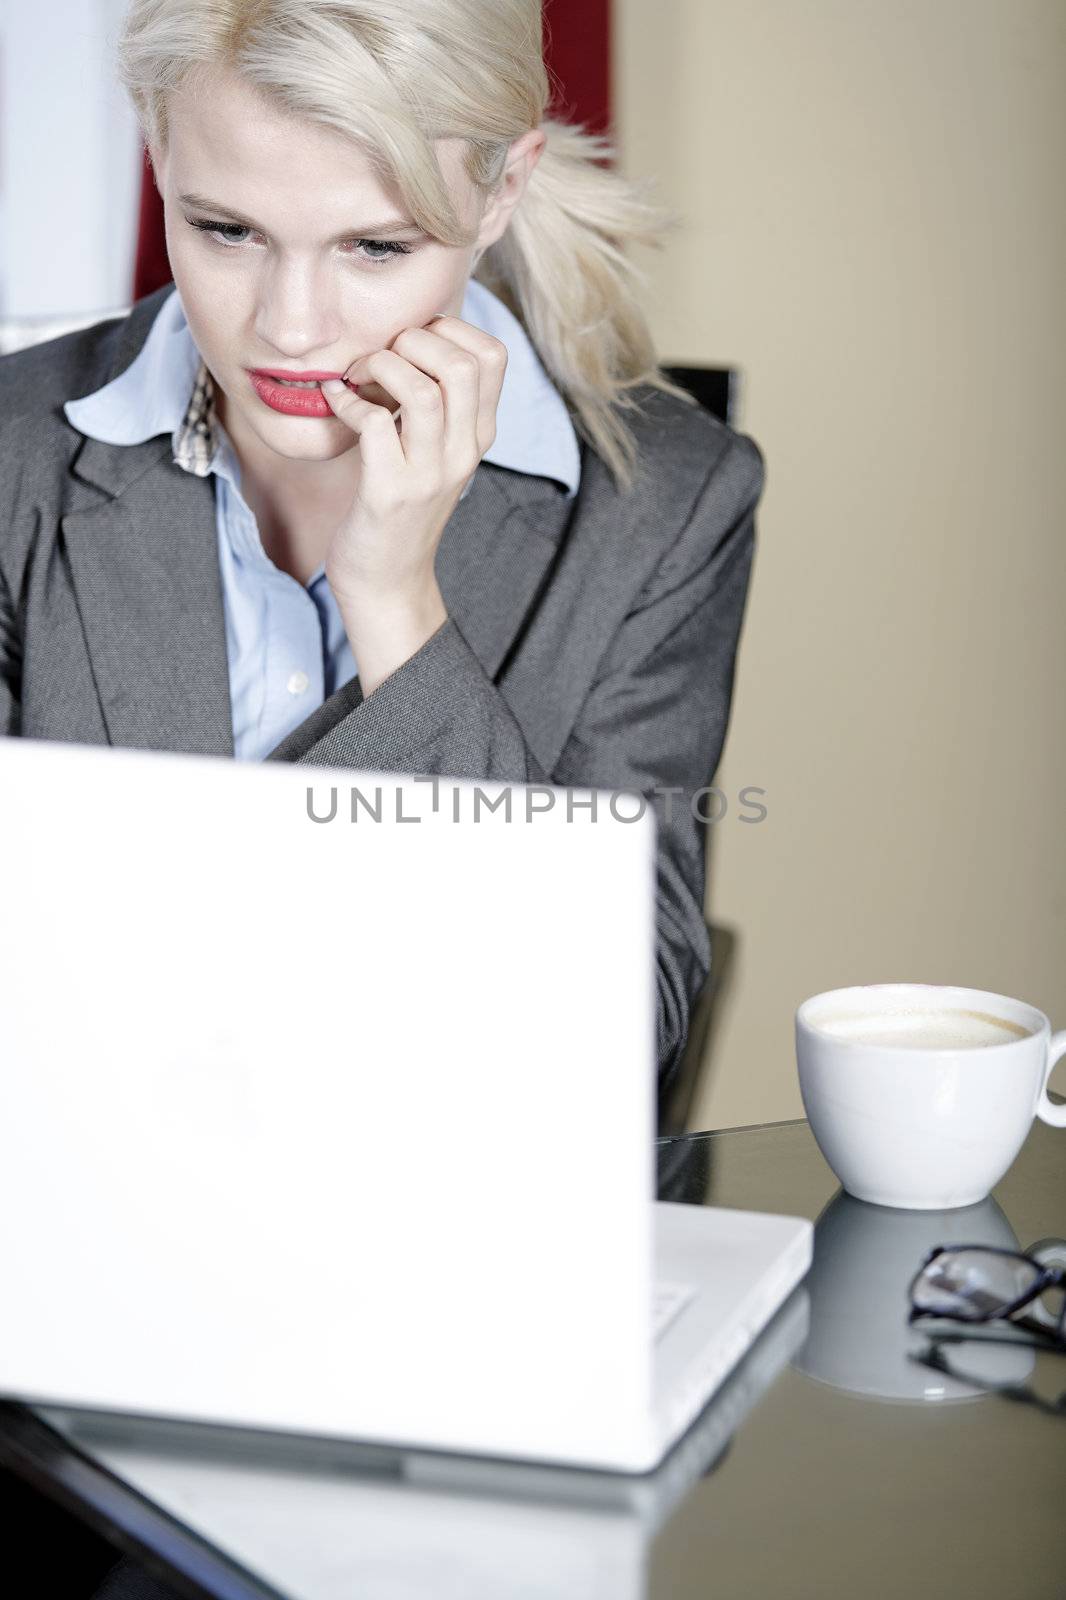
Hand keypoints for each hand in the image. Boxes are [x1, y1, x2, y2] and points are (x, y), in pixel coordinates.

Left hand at [319, 315, 506, 610]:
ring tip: (356, 377)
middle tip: (379, 358)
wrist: (387, 582)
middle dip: (412, 340)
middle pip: (462, 364)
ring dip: (379, 367)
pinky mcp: (390, 493)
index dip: (450, 329)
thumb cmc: (400, 507)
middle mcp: (463, 452)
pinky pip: (374, 423)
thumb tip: (413, 340)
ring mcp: (429, 475)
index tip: (411, 342)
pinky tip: (334, 401)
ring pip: (422, 390)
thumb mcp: (434, 452)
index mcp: (478, 436)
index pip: (493, 355)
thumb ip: (438, 405)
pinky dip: (346, 401)